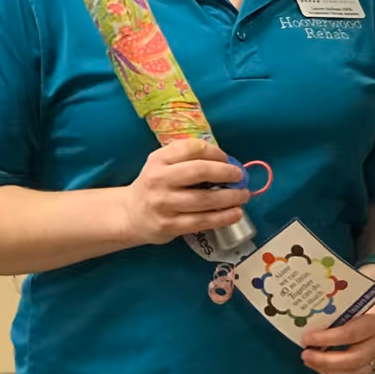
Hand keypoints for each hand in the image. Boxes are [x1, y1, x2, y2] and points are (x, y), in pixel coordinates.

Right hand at [119, 140, 249, 246]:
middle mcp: (158, 179)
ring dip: (230, 197)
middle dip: (226, 173)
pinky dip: (223, 217)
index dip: (215, 152)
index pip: (192, 148)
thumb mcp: (163, 164)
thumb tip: (227, 163)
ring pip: (204, 200)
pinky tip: (236, 214)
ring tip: (243, 195)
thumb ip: (188, 159)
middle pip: (199, 171)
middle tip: (240, 176)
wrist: (131, 214)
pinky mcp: (169, 225)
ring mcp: (163, 204)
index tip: (227, 159)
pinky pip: (202, 221)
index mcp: (158, 159)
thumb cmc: (156, 185)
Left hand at [301, 293, 374, 373]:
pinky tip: (320, 367)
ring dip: (328, 370)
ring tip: (309, 361)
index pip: (350, 333)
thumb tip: (308, 314)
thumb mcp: (354, 297)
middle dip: (325, 360)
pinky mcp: (374, 365)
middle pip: (353, 359)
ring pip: (354, 372)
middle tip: (306, 354)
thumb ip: (336, 307)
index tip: (307, 338)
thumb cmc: (364, 300)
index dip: (327, 338)